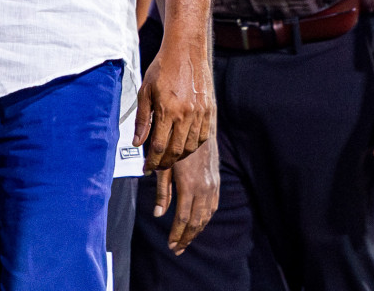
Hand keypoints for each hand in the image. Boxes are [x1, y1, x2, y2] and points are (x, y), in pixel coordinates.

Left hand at [136, 31, 214, 171]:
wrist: (185, 51)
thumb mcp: (145, 91)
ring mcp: (200, 114)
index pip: (158, 146)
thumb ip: (142, 119)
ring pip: (190, 147)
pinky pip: (202, 137)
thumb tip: (137, 143)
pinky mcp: (209, 111)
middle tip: (155, 167)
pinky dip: (192, 146)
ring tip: (167, 158)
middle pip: (175, 151)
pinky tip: (183, 146)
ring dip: (178, 157)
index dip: (151, 161)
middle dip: (164, 163)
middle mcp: (185, 115)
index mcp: (167, 110)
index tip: (146, 168)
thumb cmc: (162, 69)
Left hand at [154, 133, 219, 253]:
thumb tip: (157, 213)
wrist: (198, 125)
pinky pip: (212, 205)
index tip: (170, 245)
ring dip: (196, 230)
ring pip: (206, 215)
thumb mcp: (164, 165)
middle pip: (196, 221)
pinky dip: (205, 218)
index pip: (182, 217)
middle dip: (186, 237)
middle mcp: (204, 187)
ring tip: (186, 240)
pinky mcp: (216, 180)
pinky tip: (199, 223)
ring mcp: (212, 184)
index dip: (176, 233)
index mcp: (189, 184)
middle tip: (177, 249)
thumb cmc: (175, 141)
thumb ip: (161, 190)